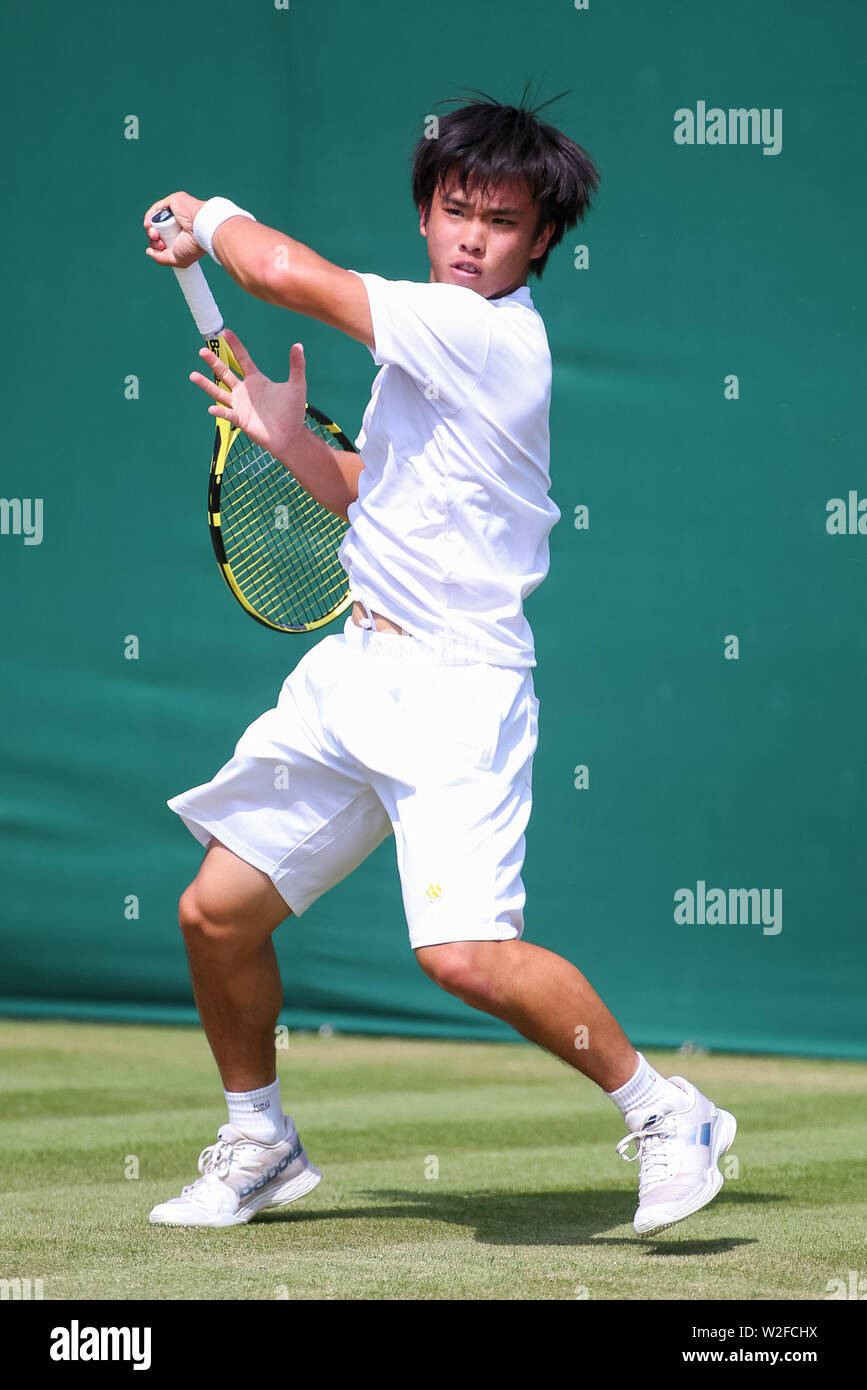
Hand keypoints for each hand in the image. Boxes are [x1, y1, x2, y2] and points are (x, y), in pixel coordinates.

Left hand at [144, 191, 205, 267]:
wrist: (201, 230)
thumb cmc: (194, 245)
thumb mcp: (177, 259)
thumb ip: (161, 258)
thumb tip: (149, 252)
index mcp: (183, 237)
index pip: (165, 240)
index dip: (159, 246)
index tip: (162, 249)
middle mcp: (179, 225)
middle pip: (159, 231)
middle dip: (154, 239)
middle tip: (160, 243)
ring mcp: (176, 213)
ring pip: (156, 221)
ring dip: (151, 230)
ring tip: (155, 236)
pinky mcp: (173, 202)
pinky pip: (156, 209)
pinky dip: (149, 217)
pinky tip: (148, 225)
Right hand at [189, 328, 307, 459]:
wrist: (291, 436)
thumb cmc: (293, 412)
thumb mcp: (297, 386)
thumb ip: (297, 366)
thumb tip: (298, 345)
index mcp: (256, 380)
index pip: (243, 359)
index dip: (235, 345)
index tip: (226, 332)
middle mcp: (244, 390)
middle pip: (225, 373)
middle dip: (214, 362)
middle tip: (202, 350)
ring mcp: (240, 405)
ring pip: (219, 392)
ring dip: (206, 384)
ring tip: (193, 375)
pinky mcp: (240, 420)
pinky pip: (228, 414)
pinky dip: (220, 412)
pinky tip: (212, 408)